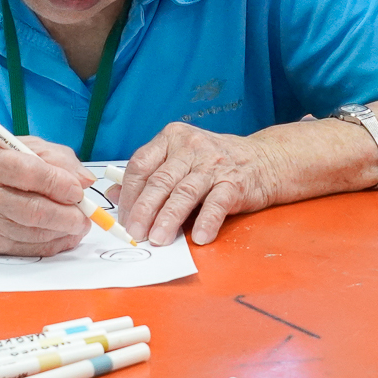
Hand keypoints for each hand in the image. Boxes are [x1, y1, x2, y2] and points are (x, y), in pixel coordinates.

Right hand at [0, 137, 93, 255]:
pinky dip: (53, 244)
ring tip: (79, 224)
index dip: (59, 184)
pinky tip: (64, 235)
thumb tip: (85, 180)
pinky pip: (29, 248)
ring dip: (64, 231)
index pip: (30, 173)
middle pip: (33, 210)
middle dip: (67, 216)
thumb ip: (56, 157)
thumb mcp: (21, 145)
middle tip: (86, 215)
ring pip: (33, 232)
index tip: (78, 190)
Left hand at [119, 122, 273, 245]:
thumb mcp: (178, 161)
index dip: (128, 194)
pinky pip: (216, 203)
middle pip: (160, 181)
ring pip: (184, 193)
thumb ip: (148, 176)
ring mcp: (213, 163)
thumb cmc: (214, 163)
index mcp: (171, 138)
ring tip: (159, 240)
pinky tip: (198, 237)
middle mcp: (190, 147)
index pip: (140, 165)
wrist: (264, 160)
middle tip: (135, 233)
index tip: (123, 219)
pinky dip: (206, 221)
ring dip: (169, 219)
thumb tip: (113, 195)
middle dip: (144, 210)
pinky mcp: (235, 182)